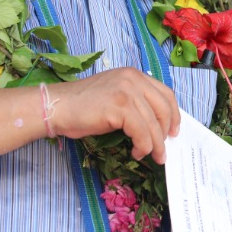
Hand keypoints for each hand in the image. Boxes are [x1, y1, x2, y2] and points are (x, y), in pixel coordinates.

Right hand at [49, 68, 179, 162]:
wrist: (57, 107)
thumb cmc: (82, 106)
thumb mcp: (115, 97)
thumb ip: (135, 103)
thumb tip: (156, 126)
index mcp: (134, 75)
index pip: (166, 93)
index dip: (174, 114)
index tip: (173, 131)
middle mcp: (133, 79)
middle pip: (164, 108)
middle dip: (166, 132)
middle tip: (163, 150)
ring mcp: (127, 91)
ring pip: (154, 124)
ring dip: (155, 145)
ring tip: (152, 156)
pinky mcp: (120, 106)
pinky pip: (142, 132)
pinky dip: (143, 146)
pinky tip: (136, 152)